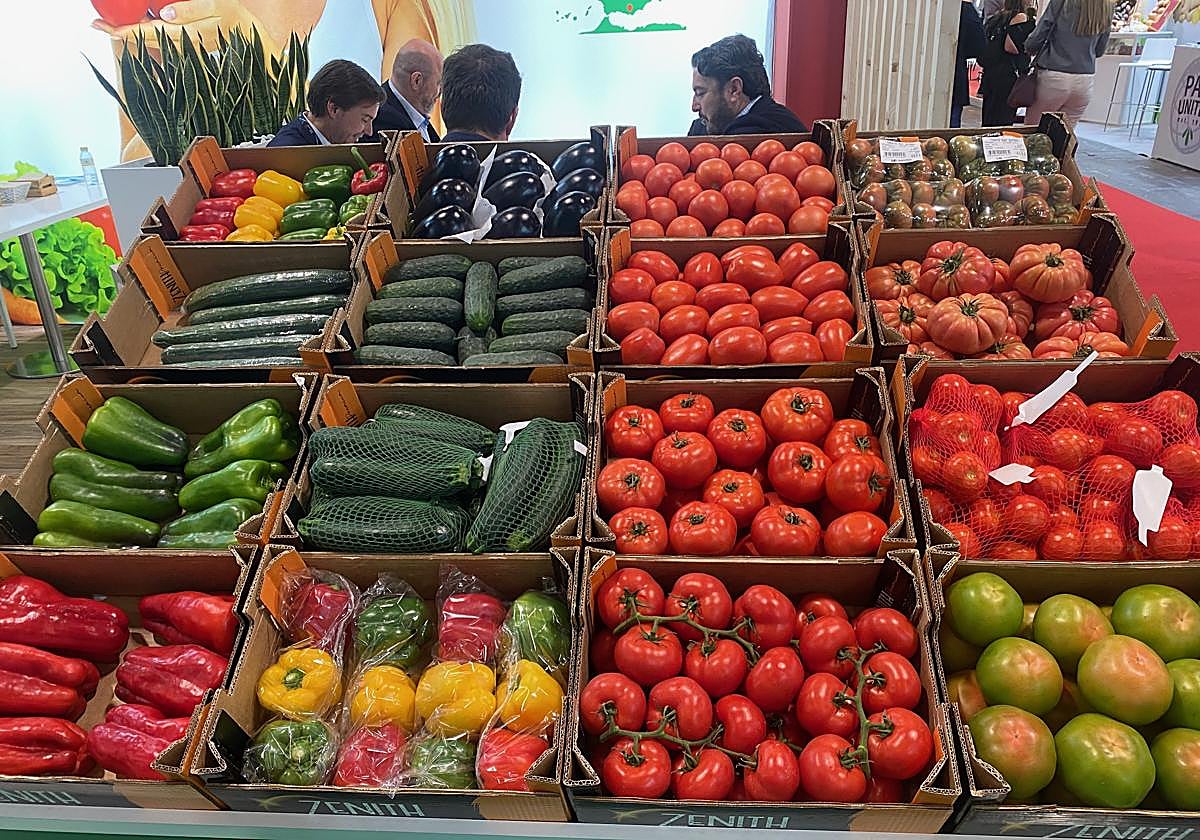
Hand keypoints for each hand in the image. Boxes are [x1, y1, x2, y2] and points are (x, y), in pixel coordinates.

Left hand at [93, 0, 275, 53]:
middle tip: (97, 26)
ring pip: (153, 44)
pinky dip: (149, 39)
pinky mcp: (192, 48)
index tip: (107, 28)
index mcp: (192, 35)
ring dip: (133, 36)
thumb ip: (193, 10)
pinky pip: (165, 44)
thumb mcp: (222, 8)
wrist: (263, 51)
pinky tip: (141, 33)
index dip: (128, 30)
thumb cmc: (245, 27)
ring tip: (111, 29)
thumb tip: (165, 14)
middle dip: (122, 34)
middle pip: (147, 40)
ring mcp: (189, 49)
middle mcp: (187, 46)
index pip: (152, 33)